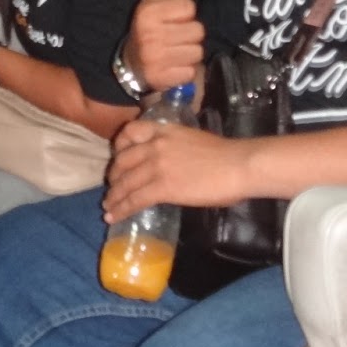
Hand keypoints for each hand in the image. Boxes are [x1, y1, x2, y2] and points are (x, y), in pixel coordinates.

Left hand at [102, 118, 247, 223]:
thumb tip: (168, 165)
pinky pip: (134, 199)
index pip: (131, 131)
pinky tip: (113, 216)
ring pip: (125, 182)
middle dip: (114, 177)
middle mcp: (155, 145)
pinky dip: (121, 209)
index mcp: (164, 130)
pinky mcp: (162, 187)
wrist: (238, 165)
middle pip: (122, 160)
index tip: (117, 156)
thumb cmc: (226, 155)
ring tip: (108, 207)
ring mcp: (157, 166)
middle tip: (112, 188)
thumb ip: (174, 148)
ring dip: (114, 197)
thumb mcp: (192, 140)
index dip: (119, 146)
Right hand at [124, 0, 204, 91]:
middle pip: (197, 30)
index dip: (183, 13)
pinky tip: (171, 67)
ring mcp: (156, 58)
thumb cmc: (147, 27)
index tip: (170, 19)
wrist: (129, 65)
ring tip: (172, 52)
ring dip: (188, 53)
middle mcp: (151, 35)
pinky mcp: (163, 78)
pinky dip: (184, 71)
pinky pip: (191, 71)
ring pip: (197, 51)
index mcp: (148, 13)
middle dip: (188, 35)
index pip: (189, 7)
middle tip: (172, 38)